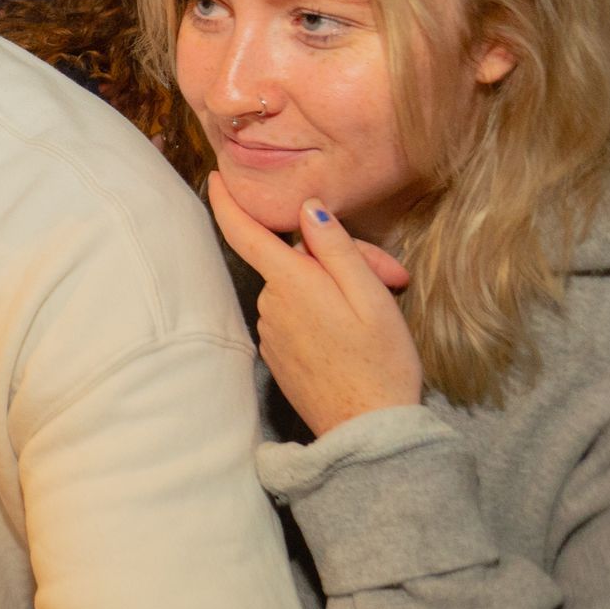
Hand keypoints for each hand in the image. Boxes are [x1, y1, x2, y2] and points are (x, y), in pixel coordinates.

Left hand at [209, 172, 422, 435]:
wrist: (368, 431)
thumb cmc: (379, 360)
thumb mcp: (370, 295)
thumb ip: (336, 248)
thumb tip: (307, 209)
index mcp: (291, 283)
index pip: (245, 232)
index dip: (227, 202)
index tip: (215, 178)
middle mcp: (270, 304)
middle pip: (293, 261)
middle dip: (337, 259)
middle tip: (394, 277)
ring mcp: (270, 332)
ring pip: (298, 289)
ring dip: (333, 290)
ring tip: (379, 313)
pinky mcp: (278, 354)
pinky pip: (296, 318)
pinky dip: (323, 315)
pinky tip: (355, 335)